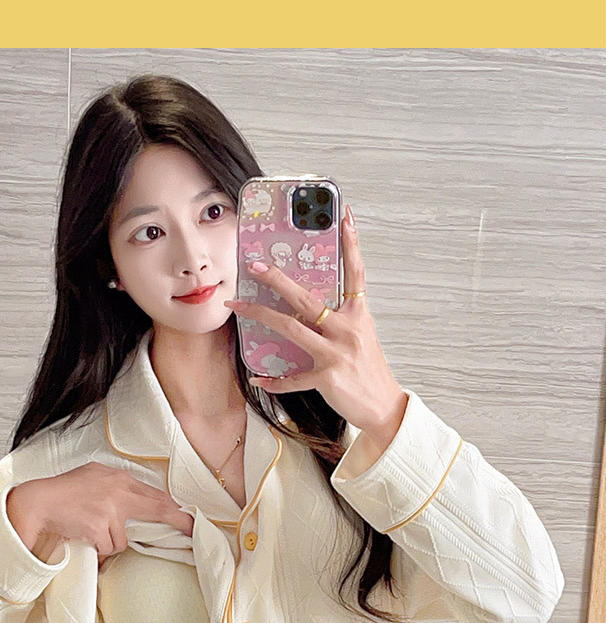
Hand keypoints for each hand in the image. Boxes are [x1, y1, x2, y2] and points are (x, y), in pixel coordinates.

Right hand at [16, 463, 194, 564]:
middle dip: (177, 520)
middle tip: (191, 529)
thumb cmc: (61, 493)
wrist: (37, 502)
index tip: (189, 517)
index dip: (173, 507)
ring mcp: (109, 509)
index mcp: (117, 477)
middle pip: (157, 507)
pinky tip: (83, 538)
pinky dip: (98, 550)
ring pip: (123, 540)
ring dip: (109, 543)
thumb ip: (114, 487)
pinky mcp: (100, 526)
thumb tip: (135, 501)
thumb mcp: (92, 478)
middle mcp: (117, 490)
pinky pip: (108, 549)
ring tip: (88, 532)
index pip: (154, 493)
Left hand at [224, 204, 407, 451]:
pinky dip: (273, 380)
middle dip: (278, 279)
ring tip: (239, 305)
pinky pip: (292, 378)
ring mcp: (336, 354)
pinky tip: (257, 378)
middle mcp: (347, 330)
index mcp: (358, 316)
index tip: (345, 216)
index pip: (356, 273)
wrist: (383, 406)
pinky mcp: (327, 378)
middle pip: (307, 298)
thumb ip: (341, 320)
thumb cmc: (369, 371)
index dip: (352, 244)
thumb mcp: (362, 337)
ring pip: (291, 328)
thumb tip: (310, 308)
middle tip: (255, 265)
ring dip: (260, 315)